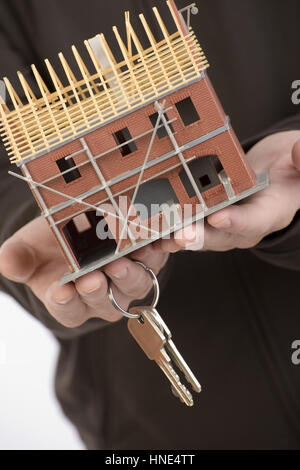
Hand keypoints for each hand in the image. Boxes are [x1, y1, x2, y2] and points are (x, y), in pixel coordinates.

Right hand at [0, 217, 170, 326]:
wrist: (77, 225)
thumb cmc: (50, 243)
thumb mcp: (28, 248)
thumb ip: (18, 258)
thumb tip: (7, 263)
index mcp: (71, 300)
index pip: (69, 310)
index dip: (65, 303)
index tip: (60, 291)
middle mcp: (103, 296)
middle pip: (105, 301)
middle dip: (99, 290)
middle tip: (93, 276)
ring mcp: (128, 279)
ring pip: (134, 285)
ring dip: (130, 274)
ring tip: (124, 259)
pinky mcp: (149, 259)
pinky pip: (160, 258)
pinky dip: (164, 249)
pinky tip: (165, 239)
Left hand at [155, 130, 299, 251]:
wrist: (276, 176)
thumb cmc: (289, 171)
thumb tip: (299, 152)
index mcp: (269, 213)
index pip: (254, 221)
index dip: (236, 221)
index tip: (219, 217)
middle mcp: (243, 227)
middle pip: (219, 236)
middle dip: (197, 236)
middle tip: (178, 236)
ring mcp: (222, 226)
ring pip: (198, 235)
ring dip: (175, 237)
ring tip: (154, 238)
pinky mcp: (205, 220)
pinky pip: (186, 227)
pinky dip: (166, 229)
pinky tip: (146, 231)